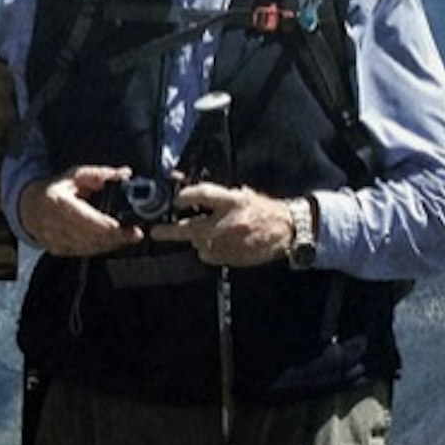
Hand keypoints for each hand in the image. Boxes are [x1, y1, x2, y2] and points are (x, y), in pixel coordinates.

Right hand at [15, 170, 144, 257]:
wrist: (28, 206)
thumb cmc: (55, 189)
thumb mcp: (75, 175)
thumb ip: (100, 174)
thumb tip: (125, 173)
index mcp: (57, 202)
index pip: (88, 219)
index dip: (110, 227)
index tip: (130, 228)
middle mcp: (53, 223)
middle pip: (91, 236)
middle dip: (116, 237)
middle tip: (135, 234)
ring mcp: (53, 239)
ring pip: (88, 247)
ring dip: (110, 244)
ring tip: (127, 238)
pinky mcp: (57, 250)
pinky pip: (83, 252)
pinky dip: (99, 248)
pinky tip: (110, 242)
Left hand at [160, 183, 296, 266]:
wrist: (287, 229)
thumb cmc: (262, 209)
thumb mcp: (240, 194)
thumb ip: (215, 194)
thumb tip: (186, 187)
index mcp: (232, 201)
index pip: (202, 194)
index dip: (185, 196)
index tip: (176, 201)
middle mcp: (230, 222)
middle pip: (192, 228)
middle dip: (170, 231)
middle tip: (157, 232)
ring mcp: (232, 242)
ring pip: (200, 245)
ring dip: (196, 240)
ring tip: (206, 234)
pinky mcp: (235, 257)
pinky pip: (211, 257)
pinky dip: (209, 251)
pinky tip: (217, 244)